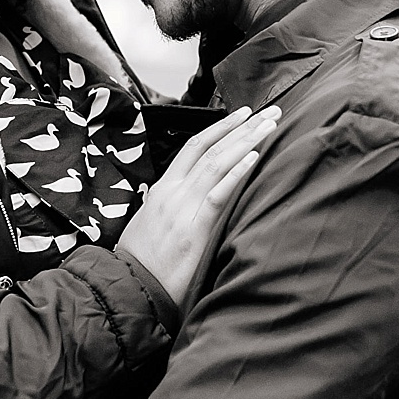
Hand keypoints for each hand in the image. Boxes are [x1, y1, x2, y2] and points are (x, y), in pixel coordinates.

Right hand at [116, 106, 278, 305]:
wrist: (128, 287)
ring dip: (246, 141)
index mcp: (163, 189)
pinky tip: (254, 158)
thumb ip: (168, 205)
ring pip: (217, 164)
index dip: (220, 127)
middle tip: (269, 111)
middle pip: (210, 148)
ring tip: (269, 125)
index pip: (194, 147)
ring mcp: (182, 208)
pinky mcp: (194, 230)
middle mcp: (173, 192)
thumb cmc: (141, 261)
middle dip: (242, 127)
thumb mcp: (150, 223)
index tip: (242, 114)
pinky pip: (218, 195)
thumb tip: (185, 196)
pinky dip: (236, 174)